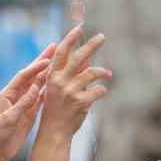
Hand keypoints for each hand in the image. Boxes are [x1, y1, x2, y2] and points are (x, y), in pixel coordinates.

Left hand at [0, 48, 51, 160]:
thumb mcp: (9, 118)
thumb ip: (22, 103)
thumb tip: (34, 88)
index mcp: (8, 94)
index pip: (23, 76)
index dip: (35, 67)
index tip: (48, 60)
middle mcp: (16, 95)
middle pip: (32, 75)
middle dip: (43, 61)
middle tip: (55, 47)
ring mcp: (23, 103)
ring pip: (38, 84)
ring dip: (49, 72)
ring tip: (60, 61)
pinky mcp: (29, 112)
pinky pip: (41, 97)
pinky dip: (49, 89)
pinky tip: (59, 82)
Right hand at [37, 24, 110, 141]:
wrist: (54, 132)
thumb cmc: (55, 109)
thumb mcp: (56, 89)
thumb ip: (69, 73)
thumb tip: (86, 57)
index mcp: (52, 76)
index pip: (61, 52)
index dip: (70, 38)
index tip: (79, 28)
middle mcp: (60, 81)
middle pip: (79, 57)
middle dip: (91, 45)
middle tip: (102, 37)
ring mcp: (71, 91)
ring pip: (92, 72)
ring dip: (103, 72)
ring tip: (109, 73)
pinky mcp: (81, 102)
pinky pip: (98, 90)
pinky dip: (101, 90)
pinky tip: (101, 92)